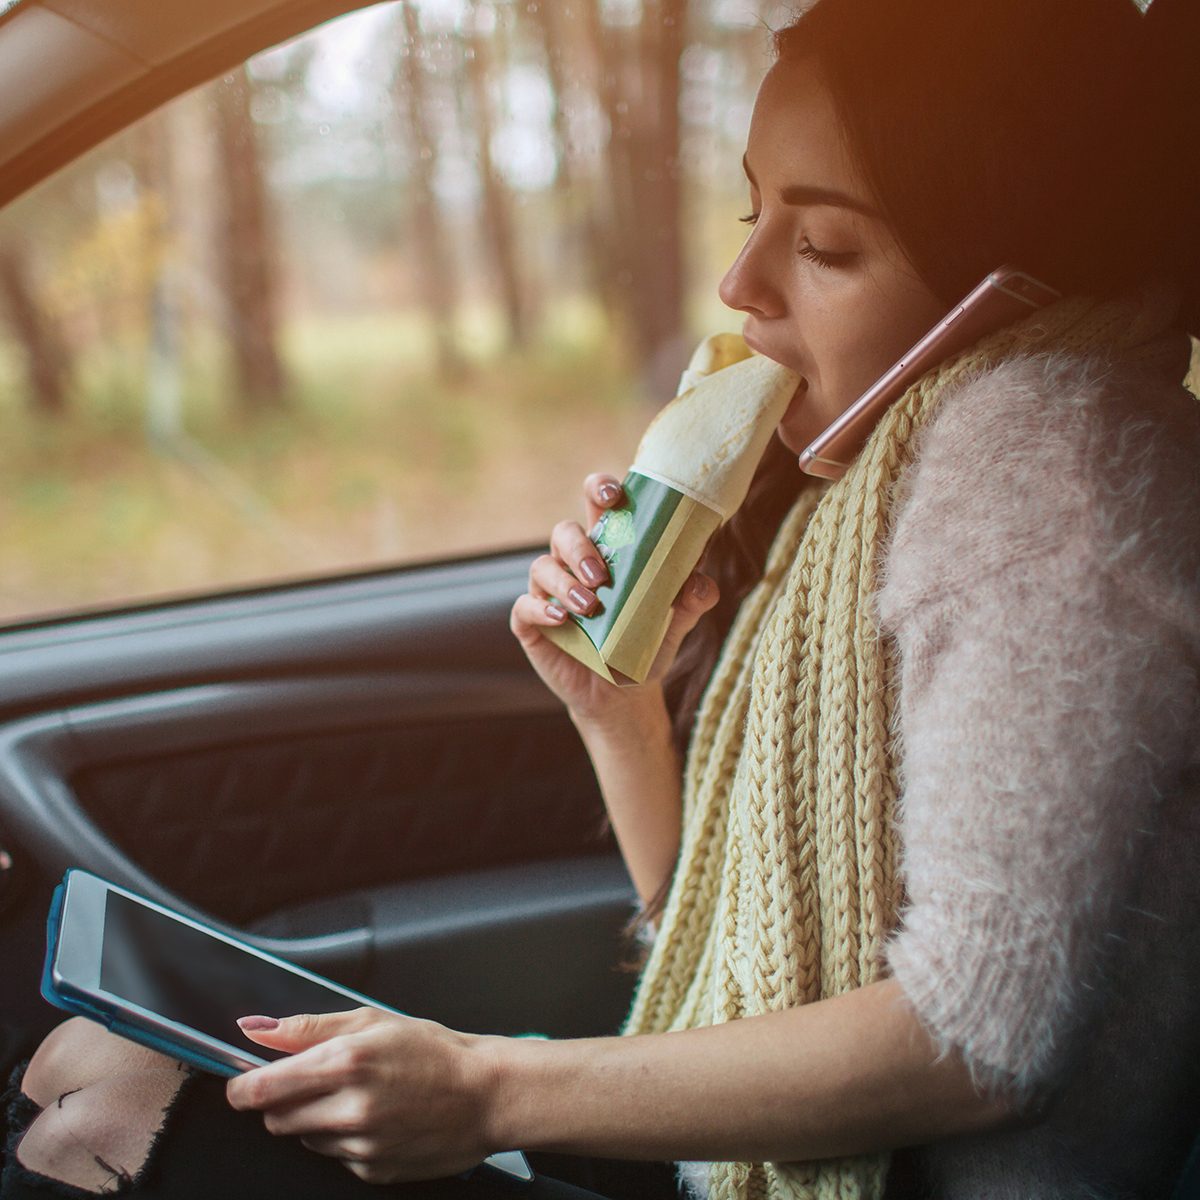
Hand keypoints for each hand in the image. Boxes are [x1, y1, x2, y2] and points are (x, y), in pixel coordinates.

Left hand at [226, 1008, 498, 1183]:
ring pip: (305, 1137)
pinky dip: (345, 1139)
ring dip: (317, 1119)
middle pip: (275, 1118)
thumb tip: (255, 1029)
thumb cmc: (433, 1051)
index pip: (262, 1089)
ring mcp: (359, 1146)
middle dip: (283, 1100)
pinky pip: (336, 1156)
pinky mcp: (371, 1171)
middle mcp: (348, 1109)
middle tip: (318, 1081)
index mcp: (345, 1063)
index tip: (242, 1084)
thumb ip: (308, 1027)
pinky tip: (377, 1119)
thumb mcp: (371, 1021)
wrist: (484, 1094)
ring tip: (359, 1096)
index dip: (242, 1087)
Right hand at [510, 472, 718, 725]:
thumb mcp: (675, 624)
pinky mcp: (531, 623)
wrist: (622, 694)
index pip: (597, 505)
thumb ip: (690, 600)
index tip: (613, 495)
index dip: (600, 489)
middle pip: (564, 531)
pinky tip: (561, 619)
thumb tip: (700, 582)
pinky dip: (540, 608)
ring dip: (565, 581)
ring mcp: (548, 592)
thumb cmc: (644, 645)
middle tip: (602, 576)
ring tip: (590, 606)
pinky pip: (524, 606)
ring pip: (542, 566)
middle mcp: (573, 564)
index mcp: (608, 550)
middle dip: (581, 547)